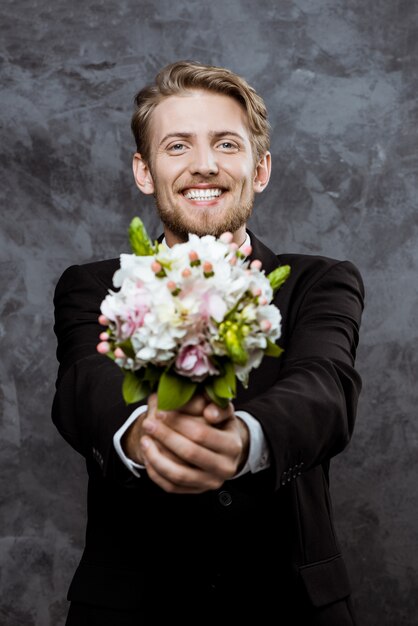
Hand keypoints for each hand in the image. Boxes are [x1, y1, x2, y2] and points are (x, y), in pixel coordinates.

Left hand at [122, 394, 248, 493]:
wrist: (225, 448)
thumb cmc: (220, 424)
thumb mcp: (223, 411)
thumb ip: (217, 407)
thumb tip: (209, 413)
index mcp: (233, 445)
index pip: (201, 434)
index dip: (179, 422)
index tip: (160, 412)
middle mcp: (225, 467)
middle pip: (189, 453)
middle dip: (165, 437)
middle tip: (148, 424)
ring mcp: (211, 482)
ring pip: (179, 474)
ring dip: (156, 457)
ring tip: (144, 440)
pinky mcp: (197, 491)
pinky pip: (172, 486)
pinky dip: (156, 472)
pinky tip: (148, 455)